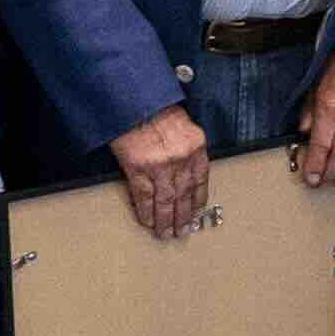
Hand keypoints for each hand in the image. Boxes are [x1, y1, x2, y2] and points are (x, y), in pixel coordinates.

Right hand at [112, 105, 216, 241]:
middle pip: (184, 194)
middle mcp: (181, 158)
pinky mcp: (138, 168)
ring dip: (165, 219)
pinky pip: (144, 196)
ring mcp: (159, 165)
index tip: (196, 212)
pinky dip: (146, 211)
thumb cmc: (157, 111)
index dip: (198, 200)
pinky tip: (148, 222)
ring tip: (165, 233)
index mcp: (195, 147)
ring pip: (165, 200)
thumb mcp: (183, 127)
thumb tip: (186, 173)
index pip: (200, 180)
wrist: (133, 102)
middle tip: (182, 231)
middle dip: (183, 216)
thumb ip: (188, 150)